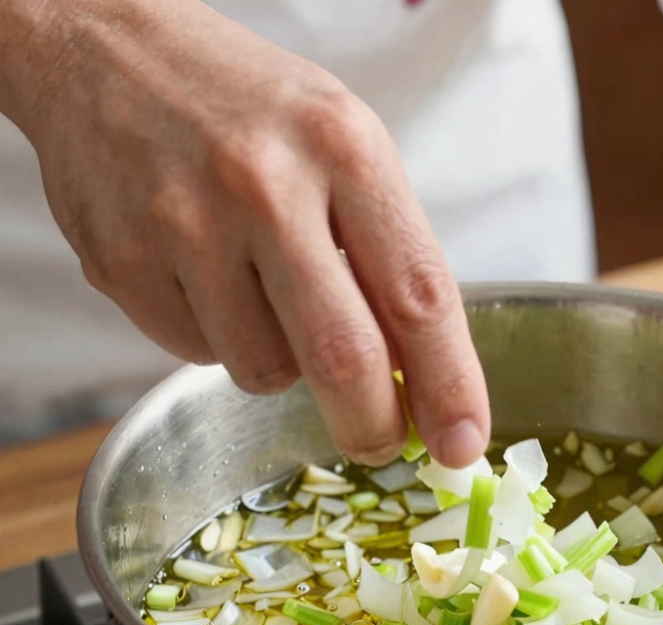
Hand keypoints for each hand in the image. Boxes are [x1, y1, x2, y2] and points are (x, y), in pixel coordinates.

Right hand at [0, 0, 488, 466]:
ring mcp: (184, 224)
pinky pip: (197, 355)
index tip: (463, 443)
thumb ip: (385, 254)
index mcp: (343, 149)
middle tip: (380, 442)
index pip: (419, 295)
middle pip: (342, 356)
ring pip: (264, 371)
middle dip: (372, 425)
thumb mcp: (342, 147)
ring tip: (262, 291)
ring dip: (282, 363)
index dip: (449, 384)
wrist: (103, 47)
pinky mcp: (121, 262)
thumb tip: (420, 378)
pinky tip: (206, 278)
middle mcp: (264, 185)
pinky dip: (219, 340)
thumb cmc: (248, 109)